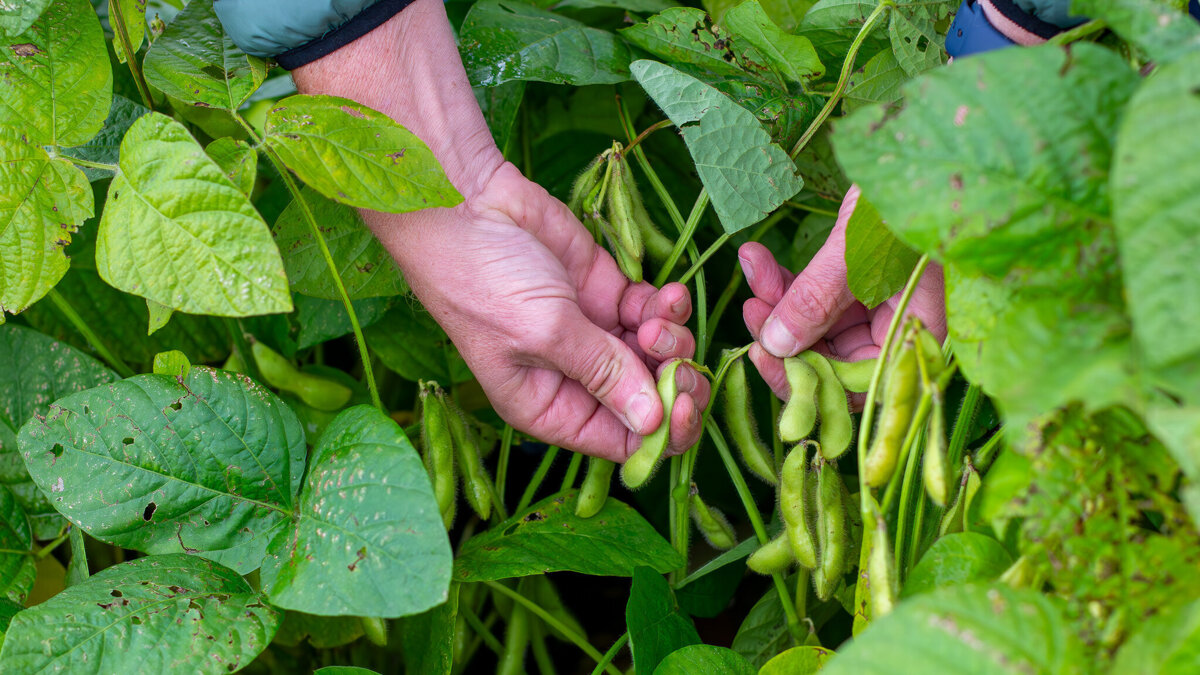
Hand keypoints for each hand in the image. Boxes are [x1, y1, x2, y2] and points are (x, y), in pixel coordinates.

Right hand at [290, 0, 706, 459]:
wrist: (464, 202)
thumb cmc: (482, 276)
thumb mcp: (544, 331)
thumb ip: (605, 374)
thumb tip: (654, 423)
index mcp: (548, 406)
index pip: (619, 442)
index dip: (659, 432)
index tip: (680, 400)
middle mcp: (574, 378)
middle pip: (647, 402)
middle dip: (673, 382)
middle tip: (681, 359)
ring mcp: (593, 333)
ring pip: (657, 356)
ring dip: (672, 339)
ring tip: (657, 315)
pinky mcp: (606, 292)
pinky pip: (653, 313)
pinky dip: (667, 308)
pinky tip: (665, 293)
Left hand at [739, 186, 945, 401]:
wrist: (923, 146)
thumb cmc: (907, 197)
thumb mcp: (856, 252)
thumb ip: (818, 300)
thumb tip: (776, 345)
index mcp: (916, 336)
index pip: (856, 386)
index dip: (806, 379)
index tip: (763, 356)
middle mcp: (899, 329)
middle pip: (830, 357)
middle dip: (784, 333)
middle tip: (751, 309)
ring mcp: (881, 305)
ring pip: (816, 324)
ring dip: (779, 299)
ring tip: (753, 266)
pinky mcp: (862, 280)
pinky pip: (817, 294)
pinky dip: (787, 278)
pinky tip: (758, 255)